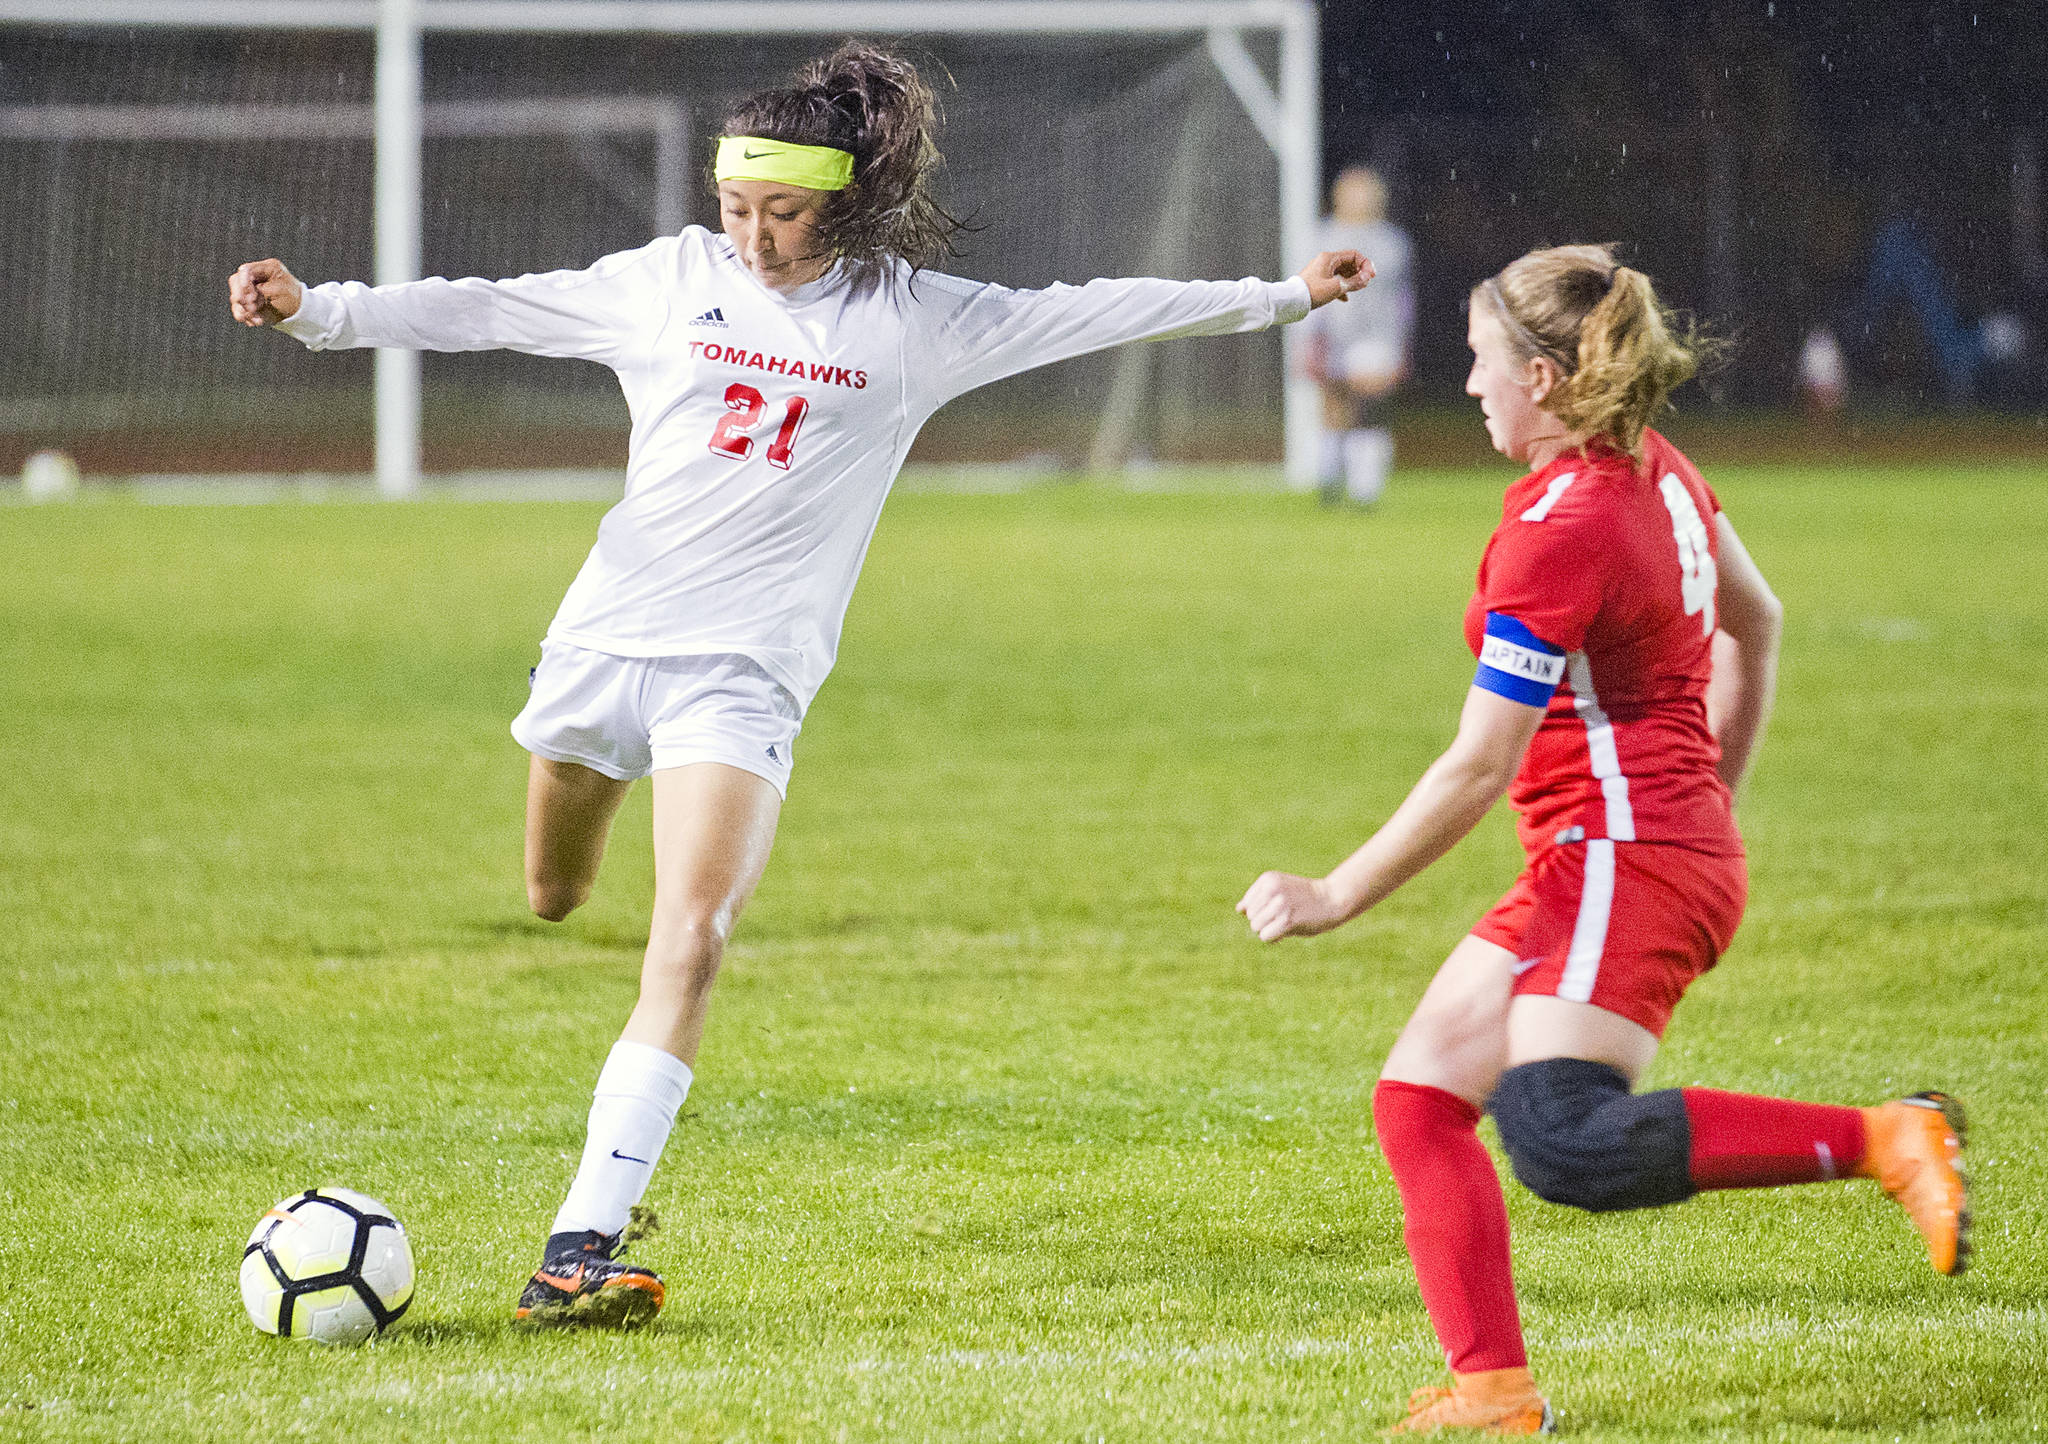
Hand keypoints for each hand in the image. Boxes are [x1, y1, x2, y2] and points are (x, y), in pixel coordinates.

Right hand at [228, 258, 303, 325]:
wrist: (299, 312)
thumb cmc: (294, 298)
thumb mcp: (281, 290)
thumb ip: (261, 290)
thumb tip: (242, 297)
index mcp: (266, 268)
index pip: (246, 270)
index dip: (243, 282)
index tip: (250, 297)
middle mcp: (254, 277)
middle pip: (236, 282)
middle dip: (242, 297)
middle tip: (253, 309)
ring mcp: (248, 289)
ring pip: (236, 297)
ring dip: (244, 309)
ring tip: (257, 320)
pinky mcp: (246, 302)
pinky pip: (239, 309)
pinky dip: (246, 317)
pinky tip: (257, 322)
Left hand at [1236, 871, 1351, 941]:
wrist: (1332, 899)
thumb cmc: (1303, 898)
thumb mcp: (1278, 892)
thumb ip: (1258, 900)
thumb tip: (1239, 909)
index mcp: (1267, 879)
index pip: (1247, 905)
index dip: (1260, 912)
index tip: (1278, 909)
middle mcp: (1272, 889)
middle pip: (1250, 917)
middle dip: (1264, 922)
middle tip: (1284, 917)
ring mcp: (1280, 904)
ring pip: (1256, 927)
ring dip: (1269, 930)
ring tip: (1286, 923)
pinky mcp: (1287, 919)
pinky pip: (1265, 936)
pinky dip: (1274, 938)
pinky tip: (1287, 931)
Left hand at [1297, 250, 1372, 309]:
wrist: (1292, 301)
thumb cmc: (1312, 292)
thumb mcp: (1336, 287)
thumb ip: (1353, 282)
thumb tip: (1366, 279)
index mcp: (1329, 258)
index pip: (1354, 255)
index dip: (1365, 264)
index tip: (1371, 276)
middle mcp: (1326, 262)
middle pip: (1349, 263)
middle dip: (1359, 272)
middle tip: (1365, 283)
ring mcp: (1322, 271)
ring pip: (1342, 272)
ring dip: (1352, 280)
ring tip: (1358, 289)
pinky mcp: (1318, 281)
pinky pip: (1335, 281)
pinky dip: (1342, 287)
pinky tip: (1345, 298)